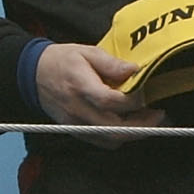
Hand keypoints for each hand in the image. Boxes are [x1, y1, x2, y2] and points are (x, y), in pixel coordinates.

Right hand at [30, 41, 162, 141]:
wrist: (34, 74)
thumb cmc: (62, 61)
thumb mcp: (87, 52)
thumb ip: (112, 63)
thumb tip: (135, 70)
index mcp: (81, 86)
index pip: (110, 101)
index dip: (133, 101)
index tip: (147, 93)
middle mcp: (78, 109)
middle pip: (114, 128)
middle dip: (142, 125)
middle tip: (159, 115)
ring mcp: (77, 124)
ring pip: (111, 139)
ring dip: (134, 133)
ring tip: (149, 120)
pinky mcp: (76, 131)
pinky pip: (102, 142)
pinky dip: (120, 137)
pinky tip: (130, 125)